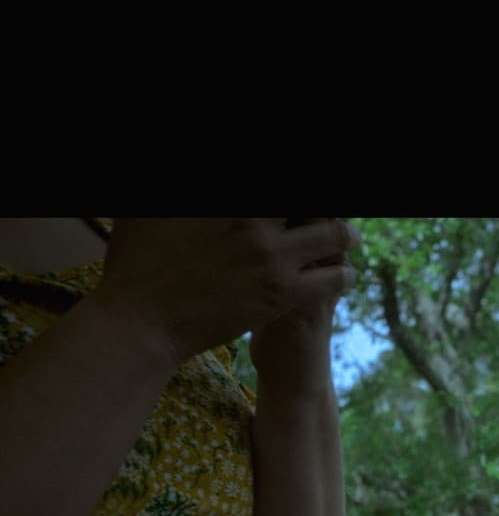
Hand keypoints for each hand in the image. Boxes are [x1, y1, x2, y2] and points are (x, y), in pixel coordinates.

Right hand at [92, 218, 356, 365]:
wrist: (141, 319)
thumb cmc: (137, 261)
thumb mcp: (153, 213)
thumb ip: (188, 203)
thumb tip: (197, 207)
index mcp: (230, 204)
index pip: (287, 196)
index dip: (296, 208)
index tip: (295, 216)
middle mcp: (253, 221)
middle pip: (315, 211)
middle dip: (320, 215)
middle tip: (322, 221)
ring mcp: (271, 256)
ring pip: (336, 235)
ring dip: (345, 235)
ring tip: (346, 238)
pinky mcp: (282, 292)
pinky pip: (335, 277)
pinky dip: (344, 272)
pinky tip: (340, 273)